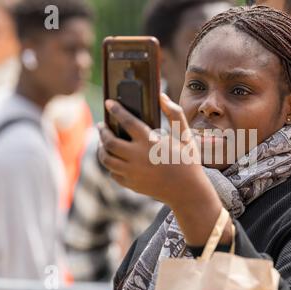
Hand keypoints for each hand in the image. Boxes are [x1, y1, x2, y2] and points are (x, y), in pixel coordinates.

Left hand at [98, 94, 230, 245]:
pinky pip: (113, 173)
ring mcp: (133, 173)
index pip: (127, 121)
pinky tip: (114, 159)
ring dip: (102, 148)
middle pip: (109, 141)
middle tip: (102, 125)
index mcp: (150, 142)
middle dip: (103, 131)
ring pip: (106, 159)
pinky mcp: (131, 185)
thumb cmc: (188, 160)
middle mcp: (138, 157)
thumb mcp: (185, 135)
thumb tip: (161, 96)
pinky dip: (111, 165)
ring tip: (104, 143)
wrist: (188, 191)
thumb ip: (175, 114)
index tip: (109, 102)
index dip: (116, 110)